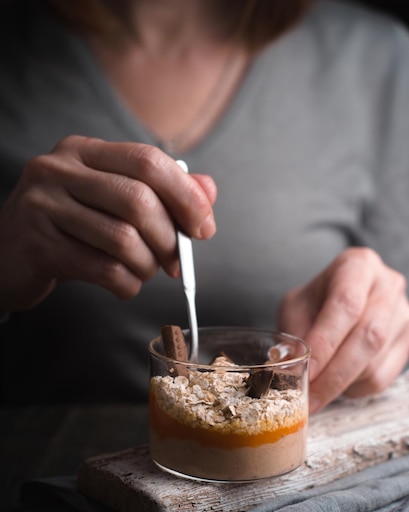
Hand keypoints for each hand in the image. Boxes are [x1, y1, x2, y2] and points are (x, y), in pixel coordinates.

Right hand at [0, 136, 216, 309]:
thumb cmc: (68, 227)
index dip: (186, 196)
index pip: (148, 161)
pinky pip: (104, 269)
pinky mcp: (38, 245)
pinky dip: (127, 284)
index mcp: (83, 150)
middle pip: (138, 200)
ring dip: (147, 265)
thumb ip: (160, 192)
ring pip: (123, 239)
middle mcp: (59, 169)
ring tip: (144, 272)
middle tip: (176, 263)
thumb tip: (208, 191)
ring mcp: (43, 205)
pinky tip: (124, 285)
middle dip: (170, 239)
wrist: (6, 256)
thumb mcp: (109, 201)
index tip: (204, 228)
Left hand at [277, 248, 408, 412]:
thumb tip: (287, 371)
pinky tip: (335, 382)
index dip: (325, 342)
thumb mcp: (295, 307)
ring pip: (375, 362)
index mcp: (358, 265)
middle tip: (308, 398)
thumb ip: (293, 335)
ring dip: (340, 384)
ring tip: (314, 388)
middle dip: (333, 374)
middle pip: (367, 337)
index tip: (305, 370)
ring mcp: (402, 315)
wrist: (338, 300)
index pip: (346, 305)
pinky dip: (354, 388)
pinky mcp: (406, 344)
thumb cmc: (315, 301)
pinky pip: (382, 378)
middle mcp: (388, 286)